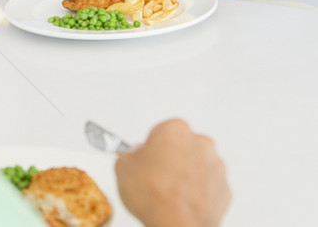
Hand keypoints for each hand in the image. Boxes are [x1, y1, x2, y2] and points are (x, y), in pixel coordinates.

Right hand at [116, 119, 230, 226]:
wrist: (176, 224)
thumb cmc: (154, 194)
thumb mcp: (122, 167)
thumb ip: (129, 155)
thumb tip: (134, 158)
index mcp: (175, 129)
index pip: (159, 132)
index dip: (149, 148)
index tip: (143, 159)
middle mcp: (200, 143)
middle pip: (182, 146)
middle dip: (170, 158)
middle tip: (154, 176)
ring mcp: (216, 167)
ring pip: (197, 165)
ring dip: (186, 174)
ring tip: (167, 193)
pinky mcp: (225, 190)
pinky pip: (208, 186)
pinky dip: (198, 192)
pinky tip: (181, 202)